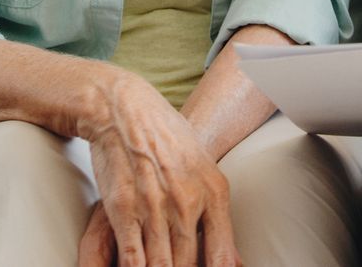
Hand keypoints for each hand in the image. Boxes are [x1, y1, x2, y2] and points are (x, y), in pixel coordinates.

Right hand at [76, 71, 239, 266]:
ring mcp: (156, 207)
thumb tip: (237, 262)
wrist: (129, 111)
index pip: (222, 256)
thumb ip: (217, 218)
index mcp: (215, 194)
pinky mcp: (124, 209)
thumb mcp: (206, 173)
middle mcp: (189, 203)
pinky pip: (133, 257)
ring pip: (161, 266)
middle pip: (189, 266)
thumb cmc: (171, 143)